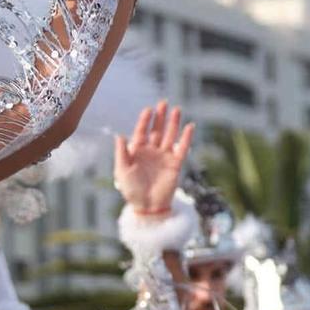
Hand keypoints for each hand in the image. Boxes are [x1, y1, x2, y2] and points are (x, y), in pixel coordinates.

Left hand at [114, 101, 194, 215]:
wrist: (147, 206)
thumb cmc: (131, 189)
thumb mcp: (122, 171)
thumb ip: (121, 153)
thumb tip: (119, 135)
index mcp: (137, 151)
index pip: (142, 132)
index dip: (144, 121)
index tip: (148, 109)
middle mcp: (152, 151)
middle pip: (157, 130)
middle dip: (160, 117)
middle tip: (163, 103)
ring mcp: (164, 156)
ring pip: (170, 136)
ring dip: (173, 123)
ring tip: (176, 109)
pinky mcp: (175, 164)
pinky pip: (182, 148)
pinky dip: (186, 138)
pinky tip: (190, 126)